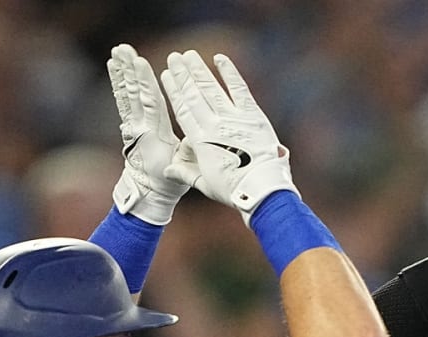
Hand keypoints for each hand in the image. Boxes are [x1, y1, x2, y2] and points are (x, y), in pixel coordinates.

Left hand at [108, 43, 190, 225]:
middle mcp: (140, 128)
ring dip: (122, 72)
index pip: (150, 104)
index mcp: (155, 136)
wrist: (147, 193)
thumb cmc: (169, 183)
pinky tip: (115, 65)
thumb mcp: (184, 171)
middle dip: (130, 71)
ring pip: (126, 94)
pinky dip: (118, 82)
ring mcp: (132, 126)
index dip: (145, 83)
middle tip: (125, 48)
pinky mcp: (129, 125)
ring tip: (118, 50)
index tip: (141, 63)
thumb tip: (196, 137)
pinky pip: (122, 100)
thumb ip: (188, 153)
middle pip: (135, 95)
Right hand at [160, 50, 297, 223]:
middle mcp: (214, 126)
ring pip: (212, 88)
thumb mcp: (206, 184)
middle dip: (182, 74)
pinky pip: (239, 89)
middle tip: (174, 57)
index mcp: (200, 141)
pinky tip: (219, 59)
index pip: (182, 110)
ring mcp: (233, 119)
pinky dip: (229, 73)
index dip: (173, 91)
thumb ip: (185, 173)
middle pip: (194, 95)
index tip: (165, 75)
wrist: (263, 190)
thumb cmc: (234, 191)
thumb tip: (166, 170)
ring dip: (199, 70)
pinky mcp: (253, 116)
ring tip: (189, 55)